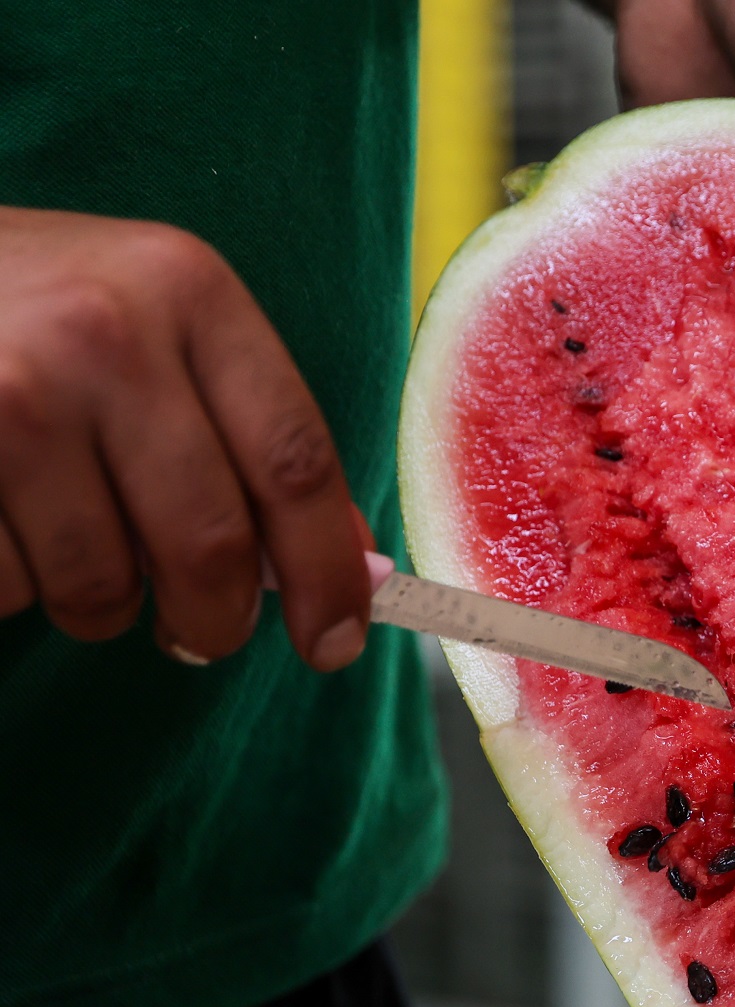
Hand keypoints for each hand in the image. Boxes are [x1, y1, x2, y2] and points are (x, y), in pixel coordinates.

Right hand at [0, 207, 372, 670]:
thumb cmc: (47, 311)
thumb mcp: (164, 327)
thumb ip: (256, 435)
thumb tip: (355, 566)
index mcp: (190, 294)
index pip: (297, 462)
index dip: (328, 572)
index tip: (336, 640)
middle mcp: (106, 335)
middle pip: (211, 544)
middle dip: (218, 620)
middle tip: (206, 632)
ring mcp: (12, 395)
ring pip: (101, 586)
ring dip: (103, 608)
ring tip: (80, 555)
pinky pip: (10, 588)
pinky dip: (18, 589)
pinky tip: (8, 529)